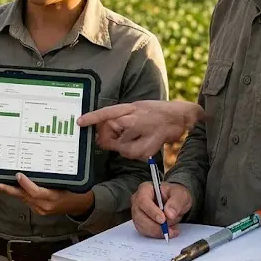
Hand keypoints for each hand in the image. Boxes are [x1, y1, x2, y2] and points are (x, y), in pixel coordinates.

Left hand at [0, 173, 94, 216]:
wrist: (80, 206)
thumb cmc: (75, 191)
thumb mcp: (67, 182)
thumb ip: (52, 177)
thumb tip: (36, 166)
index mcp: (53, 197)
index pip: (36, 192)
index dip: (26, 184)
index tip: (18, 175)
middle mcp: (45, 206)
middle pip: (23, 196)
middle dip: (7, 189)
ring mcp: (41, 210)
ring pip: (23, 198)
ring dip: (10, 191)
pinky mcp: (39, 211)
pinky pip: (26, 201)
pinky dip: (19, 193)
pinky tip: (11, 187)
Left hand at [76, 100, 204, 159]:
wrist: (180, 116)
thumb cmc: (156, 114)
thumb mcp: (136, 111)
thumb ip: (119, 121)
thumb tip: (103, 137)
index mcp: (130, 107)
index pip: (107, 112)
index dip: (93, 117)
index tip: (80, 122)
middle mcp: (136, 116)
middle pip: (112, 131)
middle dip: (112, 138)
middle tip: (123, 137)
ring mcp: (144, 128)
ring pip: (122, 145)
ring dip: (126, 147)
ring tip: (140, 139)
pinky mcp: (152, 141)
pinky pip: (135, 154)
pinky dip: (137, 153)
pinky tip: (146, 144)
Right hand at [131, 181, 191, 238]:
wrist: (175, 202)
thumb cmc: (175, 195)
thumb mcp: (180, 195)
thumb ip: (175, 203)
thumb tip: (169, 214)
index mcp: (145, 189)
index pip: (143, 200)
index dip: (152, 211)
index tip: (163, 220)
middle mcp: (138, 200)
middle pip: (139, 215)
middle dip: (155, 225)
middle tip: (168, 229)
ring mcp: (138, 212)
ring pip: (141, 226)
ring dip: (156, 231)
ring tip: (171, 230)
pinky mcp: (141, 222)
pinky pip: (145, 231)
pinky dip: (156, 234)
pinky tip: (167, 232)